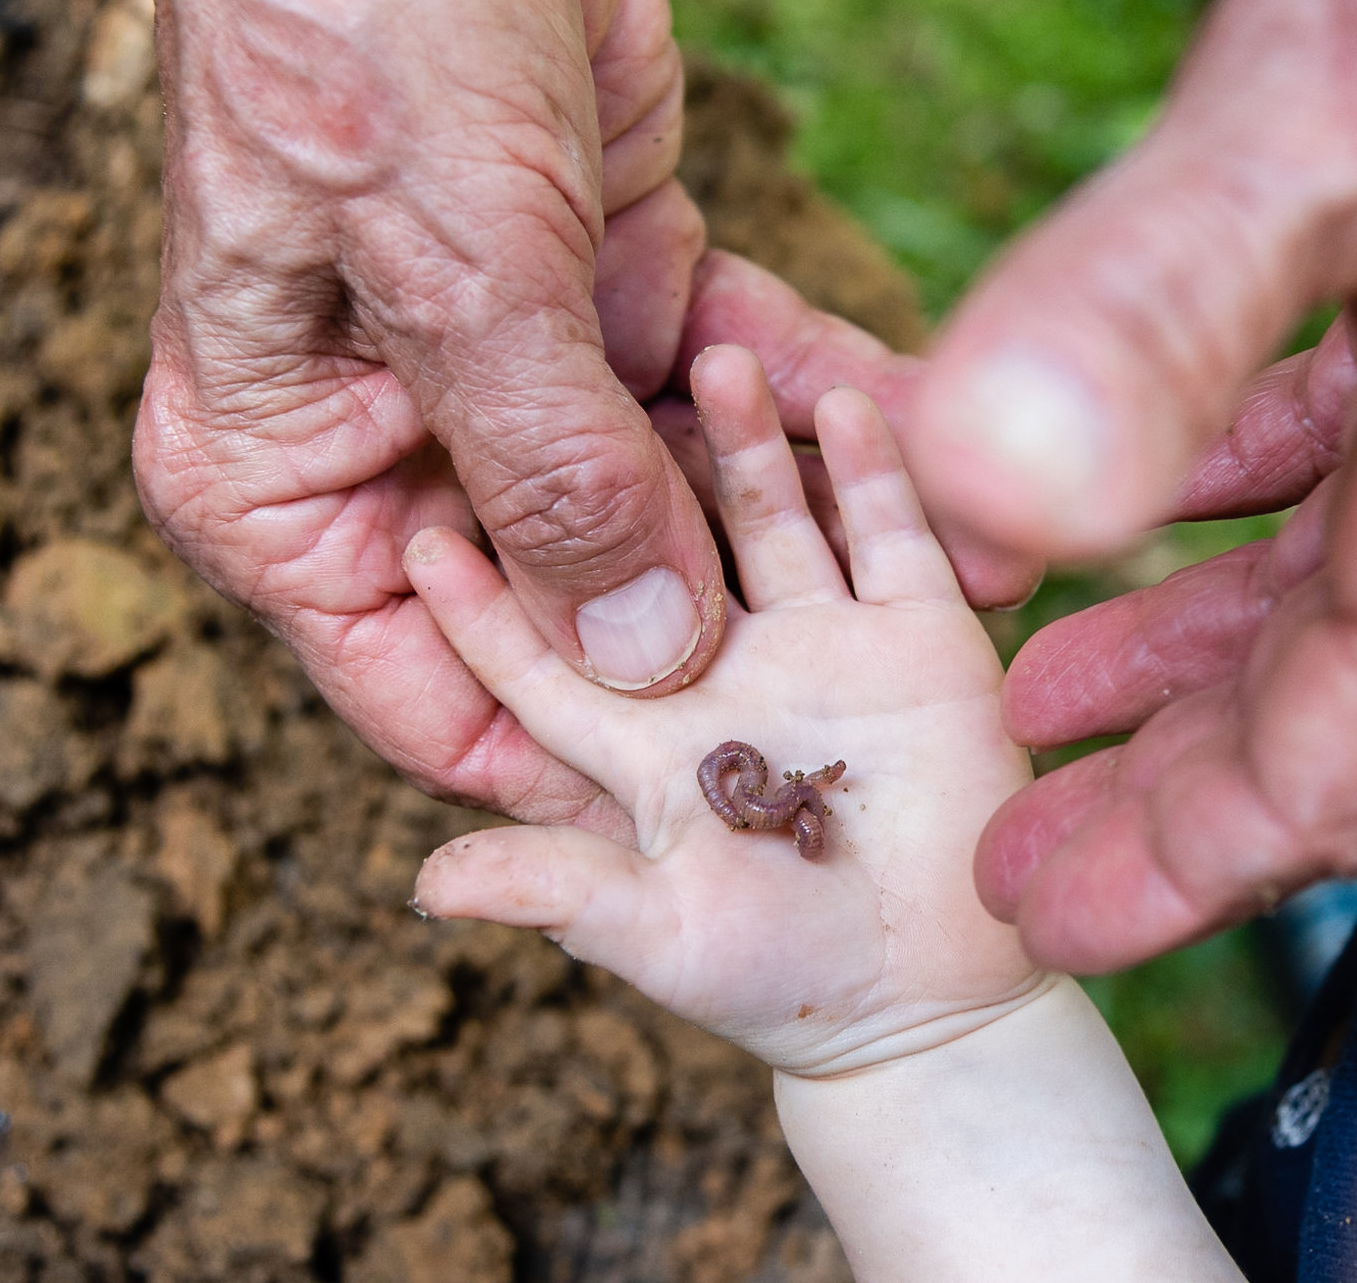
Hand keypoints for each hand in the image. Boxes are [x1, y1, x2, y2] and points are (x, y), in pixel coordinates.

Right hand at [45, 0, 1037, 831]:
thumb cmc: (350, 27)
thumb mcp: (451, 268)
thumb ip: (552, 474)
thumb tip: (650, 660)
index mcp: (294, 487)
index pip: (441, 695)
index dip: (582, 762)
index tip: (739, 805)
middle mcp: (409, 445)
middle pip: (581, 609)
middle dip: (730, 639)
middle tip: (893, 701)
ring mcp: (524, 362)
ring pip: (681, 489)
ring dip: (804, 523)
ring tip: (956, 570)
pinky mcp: (620, 273)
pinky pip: (736, 369)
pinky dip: (823, 396)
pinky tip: (937, 434)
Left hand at [408, 346, 1039, 1073]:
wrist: (935, 997)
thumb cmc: (783, 978)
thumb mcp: (660, 934)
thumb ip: (559, 892)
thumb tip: (424, 883)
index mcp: (643, 734)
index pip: (544, 649)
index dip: (485, 599)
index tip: (421, 532)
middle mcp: (723, 665)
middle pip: (660, 540)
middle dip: (625, 465)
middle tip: (580, 377)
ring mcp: (821, 640)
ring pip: (769, 512)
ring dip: (746, 437)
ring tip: (721, 359)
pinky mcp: (917, 635)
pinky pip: (889, 535)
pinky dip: (871, 468)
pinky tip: (845, 399)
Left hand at [907, 0, 1356, 969]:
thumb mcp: (1341, 100)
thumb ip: (1161, 311)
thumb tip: (991, 505)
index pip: (1322, 767)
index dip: (1161, 862)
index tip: (1017, 907)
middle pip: (1335, 697)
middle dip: (1165, 780)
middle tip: (1011, 825)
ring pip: (1350, 571)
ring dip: (1197, 637)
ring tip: (1051, 676)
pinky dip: (1248, 488)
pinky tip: (1174, 475)